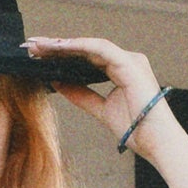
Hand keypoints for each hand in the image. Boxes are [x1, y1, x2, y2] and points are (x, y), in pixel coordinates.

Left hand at [24, 36, 174, 156]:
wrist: (156, 142)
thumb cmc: (136, 129)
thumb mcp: (101, 110)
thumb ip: (82, 95)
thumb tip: (58, 83)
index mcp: (121, 69)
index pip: (86, 57)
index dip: (62, 55)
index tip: (39, 56)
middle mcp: (125, 60)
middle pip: (85, 49)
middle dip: (57, 47)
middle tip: (31, 46)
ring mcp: (129, 59)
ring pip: (90, 46)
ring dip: (63, 44)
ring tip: (40, 46)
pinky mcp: (129, 63)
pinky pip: (99, 49)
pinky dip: (78, 47)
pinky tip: (59, 47)